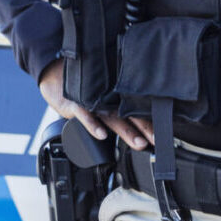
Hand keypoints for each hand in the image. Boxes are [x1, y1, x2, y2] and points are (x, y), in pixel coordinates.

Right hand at [38, 59, 154, 151]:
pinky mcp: (76, 104)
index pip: (137, 111)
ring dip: (127, 131)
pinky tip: (101, 135)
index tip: (165, 133)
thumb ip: (116, 104)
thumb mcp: (100, 95)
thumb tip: (137, 117)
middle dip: (145, 129)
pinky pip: (85, 116)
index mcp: (115, 99)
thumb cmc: (82, 89)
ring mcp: (93, 103)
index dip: (151, 122)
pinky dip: (93, 125)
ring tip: (139, 143)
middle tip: (158, 140)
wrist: (56, 77)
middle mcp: (107, 100)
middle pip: (130, 116)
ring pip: (113, 118)